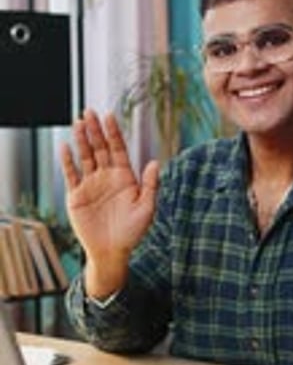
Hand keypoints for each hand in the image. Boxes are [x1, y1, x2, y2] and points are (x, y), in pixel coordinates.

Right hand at [61, 110, 158, 292]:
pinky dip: (68, 161)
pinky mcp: (76, 195)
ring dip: (81, 140)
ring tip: (77, 122)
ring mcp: (91, 185)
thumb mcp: (146, 209)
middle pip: (100, 148)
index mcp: (125, 177)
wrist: (112, 252)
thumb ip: (150, 185)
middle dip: (95, 130)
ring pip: (85, 157)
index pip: (118, 149)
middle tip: (89, 112)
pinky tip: (65, 147)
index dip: (113, 132)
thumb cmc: (132, 233)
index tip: (109, 116)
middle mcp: (107, 177)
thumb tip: (155, 162)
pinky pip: (71, 175)